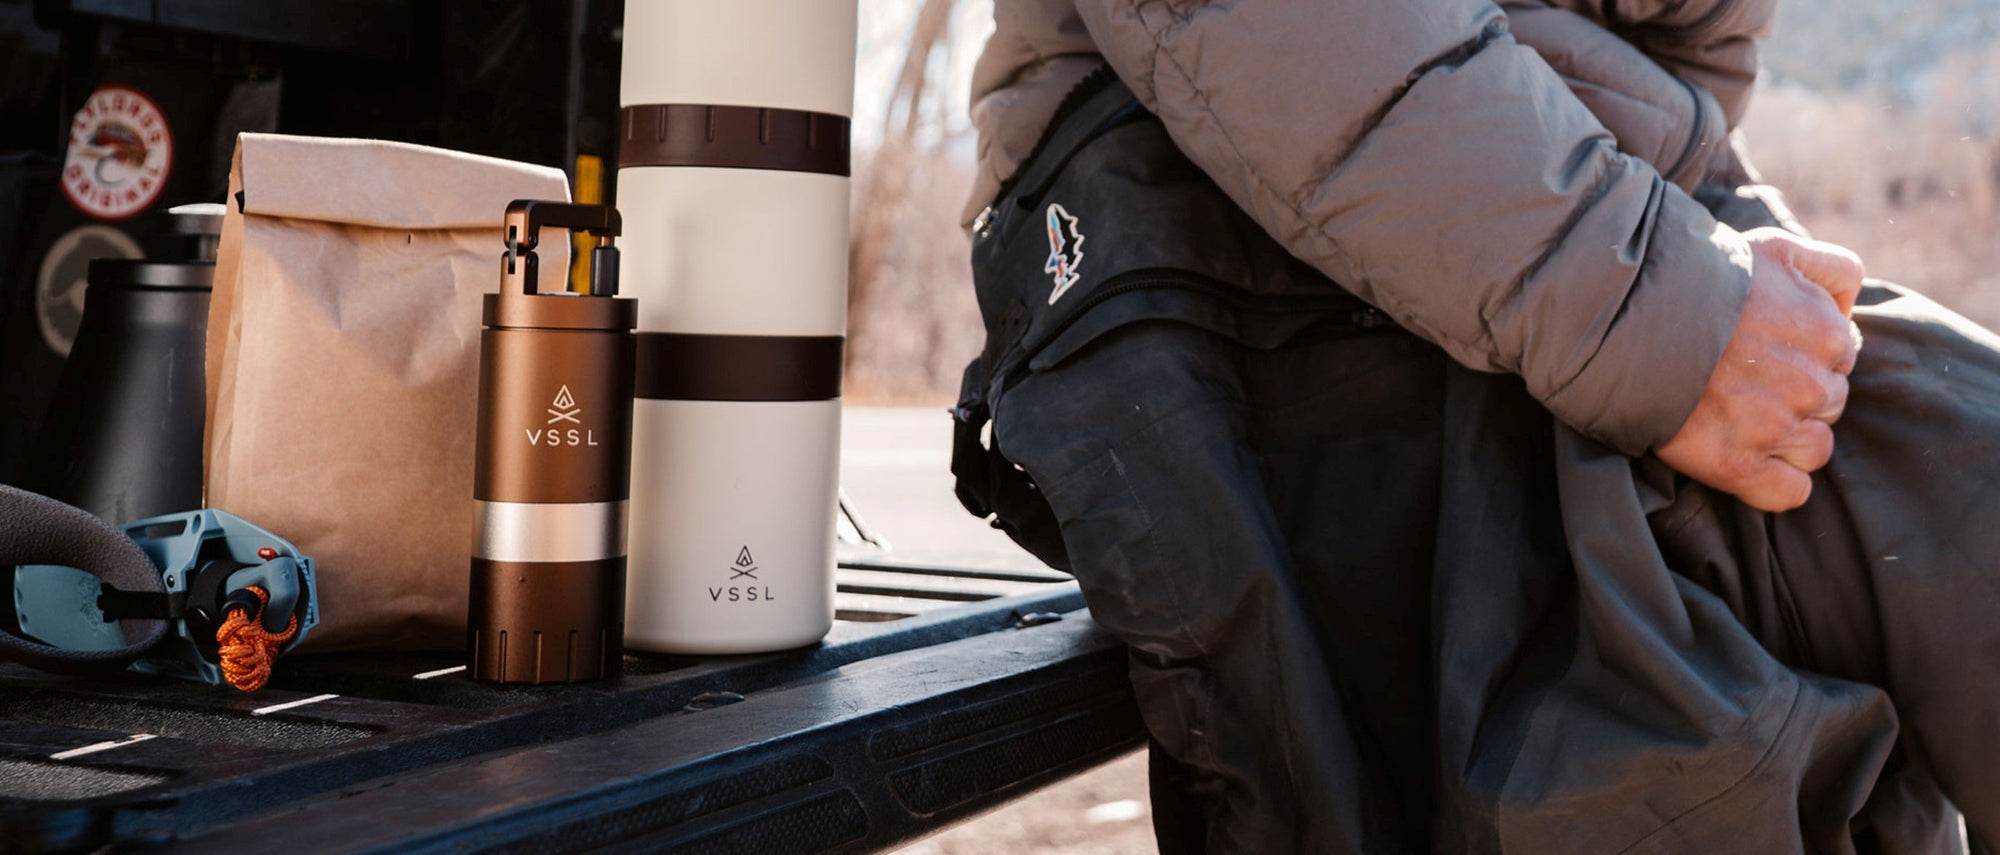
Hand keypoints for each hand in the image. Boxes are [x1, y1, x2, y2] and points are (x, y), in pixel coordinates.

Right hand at [1657, 228, 1864, 511]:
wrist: (1627, 317)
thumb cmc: (1699, 278)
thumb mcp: (1776, 248)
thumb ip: (1831, 268)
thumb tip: (1851, 305)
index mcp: (1829, 333)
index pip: (1842, 358)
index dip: (1804, 355)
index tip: (1765, 351)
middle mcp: (1812, 385)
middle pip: (1830, 405)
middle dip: (1797, 396)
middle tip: (1745, 381)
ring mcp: (1776, 430)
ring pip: (1814, 449)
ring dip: (1786, 439)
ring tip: (1739, 416)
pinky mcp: (1739, 467)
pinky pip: (1789, 493)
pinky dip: (1774, 483)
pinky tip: (1746, 458)